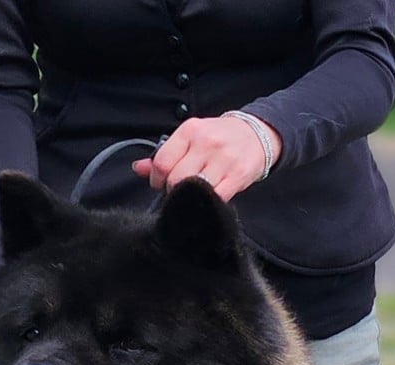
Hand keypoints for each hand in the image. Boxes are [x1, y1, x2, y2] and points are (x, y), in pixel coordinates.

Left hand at [132, 116, 281, 202]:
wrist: (256, 134)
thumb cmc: (220, 138)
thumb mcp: (191, 138)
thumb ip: (165, 153)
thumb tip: (139, 168)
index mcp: (190, 131)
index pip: (162, 161)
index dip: (157, 179)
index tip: (162, 184)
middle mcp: (205, 143)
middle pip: (176, 179)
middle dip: (174, 190)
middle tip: (180, 191)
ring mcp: (222, 159)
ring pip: (194, 189)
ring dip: (190, 198)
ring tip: (194, 194)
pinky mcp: (237, 176)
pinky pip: (216, 197)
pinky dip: (208, 203)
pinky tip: (208, 200)